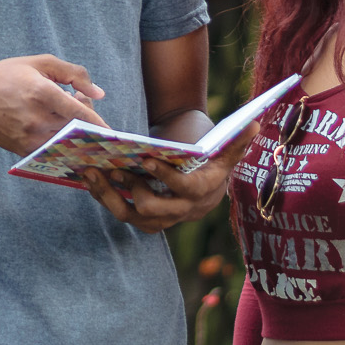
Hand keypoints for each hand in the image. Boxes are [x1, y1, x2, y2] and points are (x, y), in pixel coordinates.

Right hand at [0, 55, 106, 156]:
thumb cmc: (6, 76)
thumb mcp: (39, 63)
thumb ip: (73, 73)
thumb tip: (98, 94)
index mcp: (42, 92)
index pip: (81, 114)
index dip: (100, 124)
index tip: (113, 132)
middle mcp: (37, 117)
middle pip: (76, 130)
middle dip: (87, 125)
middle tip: (85, 111)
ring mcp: (29, 136)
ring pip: (66, 143)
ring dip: (76, 136)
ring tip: (71, 121)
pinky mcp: (23, 149)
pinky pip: (52, 152)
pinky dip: (62, 145)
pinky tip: (60, 133)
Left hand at [81, 116, 258, 232]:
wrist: (198, 171)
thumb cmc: (207, 151)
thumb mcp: (222, 145)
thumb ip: (236, 140)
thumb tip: (255, 124)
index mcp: (204, 191)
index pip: (185, 190)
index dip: (166, 177)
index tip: (146, 159)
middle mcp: (184, 211)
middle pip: (153, 209)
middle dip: (132, 188)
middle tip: (114, 168)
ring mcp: (163, 219)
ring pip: (131, 216)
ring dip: (109, 195)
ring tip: (91, 172)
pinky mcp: (145, 219)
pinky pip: (121, 213)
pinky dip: (104, 197)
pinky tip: (89, 179)